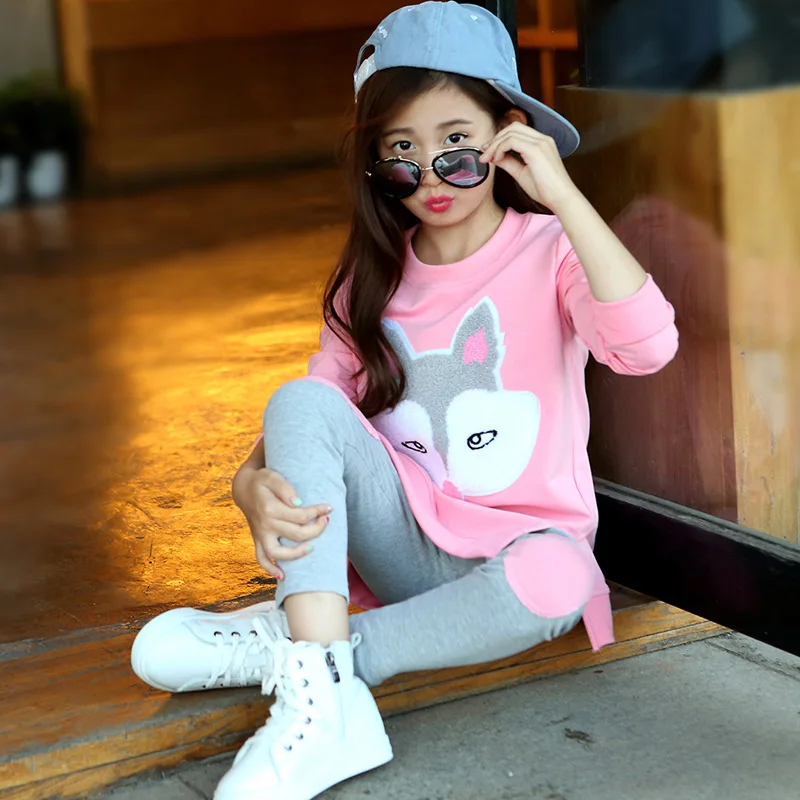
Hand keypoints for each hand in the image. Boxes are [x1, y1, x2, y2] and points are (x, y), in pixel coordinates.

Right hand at [232, 465, 330, 579]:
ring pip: (276, 552)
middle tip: (326, 521)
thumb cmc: (262, 481)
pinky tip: (283, 576)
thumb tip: (298, 503)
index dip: (317, 512)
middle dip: (316, 530)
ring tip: (311, 548)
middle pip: (295, 534)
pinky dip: (270, 569)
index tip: (328, 508)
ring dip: (295, 554)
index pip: (300, 516)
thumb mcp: (272, 476)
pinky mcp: (257, 540)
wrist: (243, 488)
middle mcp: (265, 524)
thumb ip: (285, 488)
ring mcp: (260, 535)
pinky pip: (261, 559)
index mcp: (270, 508)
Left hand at [480, 122, 580, 212]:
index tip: (488, 151)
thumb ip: (509, 162)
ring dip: (495, 144)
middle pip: (513, 127)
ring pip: (511, 132)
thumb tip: (495, 157)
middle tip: (484, 153)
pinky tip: (496, 159)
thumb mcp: (521, 173)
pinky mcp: (536, 150)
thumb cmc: (545, 190)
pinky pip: (511, 141)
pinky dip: (500, 148)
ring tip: (487, 158)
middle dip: (495, 138)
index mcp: (541, 143)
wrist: (561, 198)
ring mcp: (540, 142)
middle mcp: (542, 139)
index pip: (517, 131)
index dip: (500, 139)